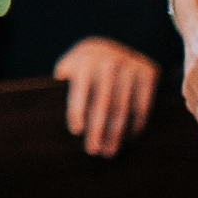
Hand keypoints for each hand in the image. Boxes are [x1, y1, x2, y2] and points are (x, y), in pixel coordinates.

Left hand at [55, 36, 157, 157]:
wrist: (114, 45)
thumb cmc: (84, 67)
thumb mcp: (70, 68)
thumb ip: (61, 87)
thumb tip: (48, 120)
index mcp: (85, 58)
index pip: (80, 89)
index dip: (77, 111)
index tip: (76, 132)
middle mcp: (109, 59)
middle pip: (103, 102)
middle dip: (97, 129)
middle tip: (93, 150)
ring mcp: (131, 65)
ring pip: (123, 107)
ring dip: (116, 133)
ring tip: (109, 151)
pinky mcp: (149, 73)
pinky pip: (142, 104)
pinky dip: (136, 123)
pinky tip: (129, 138)